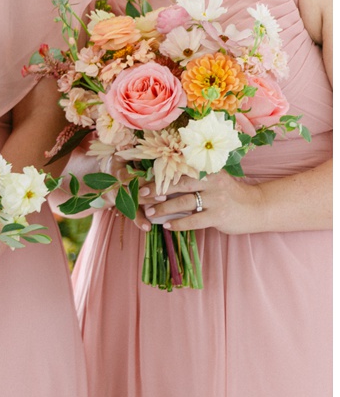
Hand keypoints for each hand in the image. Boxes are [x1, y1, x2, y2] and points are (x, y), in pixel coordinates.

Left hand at [144, 172, 263, 235]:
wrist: (256, 207)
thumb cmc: (228, 195)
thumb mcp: (213, 183)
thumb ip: (193, 182)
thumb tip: (161, 188)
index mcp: (208, 170)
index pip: (180, 171)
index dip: (159, 177)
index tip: (141, 183)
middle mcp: (212, 181)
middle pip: (178, 184)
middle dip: (156, 190)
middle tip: (141, 197)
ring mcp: (216, 198)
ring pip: (183, 202)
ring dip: (163, 208)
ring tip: (150, 213)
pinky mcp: (219, 215)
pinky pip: (193, 220)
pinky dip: (178, 223)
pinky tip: (167, 226)